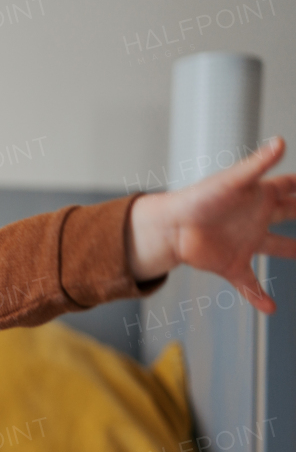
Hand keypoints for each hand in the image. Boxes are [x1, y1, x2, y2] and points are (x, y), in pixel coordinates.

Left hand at [128, 136, 295, 313]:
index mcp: (258, 196)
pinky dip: (259, 297)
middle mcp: (256, 218)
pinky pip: (249, 283)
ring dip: (293, 251)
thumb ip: (256, 165)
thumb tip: (280, 143)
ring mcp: (246, 242)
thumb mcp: (231, 182)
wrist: (169, 228)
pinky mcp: (232, 264)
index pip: (290, 186)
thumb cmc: (196, 199)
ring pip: (278, 247)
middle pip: (290, 214)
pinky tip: (270, 308)